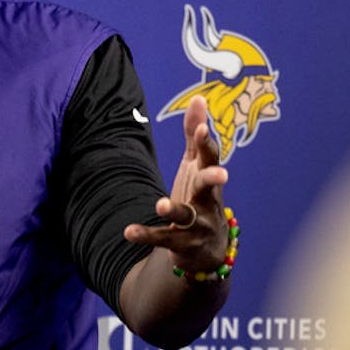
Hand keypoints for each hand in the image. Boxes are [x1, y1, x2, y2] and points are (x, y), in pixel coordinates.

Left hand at [122, 96, 228, 272]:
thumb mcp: (196, 166)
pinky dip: (146, 235)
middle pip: (211, 187)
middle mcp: (208, 201)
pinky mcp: (183, 244)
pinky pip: (163, 238)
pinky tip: (128, 232)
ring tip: (161, 204)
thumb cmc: (200, 198)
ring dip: (175, 209)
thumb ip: (194, 135)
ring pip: (187, 216)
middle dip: (213, 178)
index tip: (202, 128)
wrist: (206, 252)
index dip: (206, 143)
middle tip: (221, 174)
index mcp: (207, 178)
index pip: (210, 158)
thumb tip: (198, 97)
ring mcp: (198, 225)